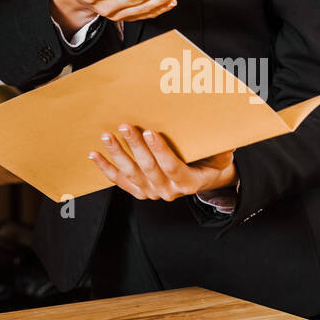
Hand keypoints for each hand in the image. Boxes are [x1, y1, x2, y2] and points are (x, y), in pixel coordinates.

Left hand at [88, 124, 236, 201]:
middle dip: (135, 146)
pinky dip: (106, 168)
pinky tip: (94, 155)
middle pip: (148, 168)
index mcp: (188, 183)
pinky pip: (121, 181)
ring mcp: (152, 193)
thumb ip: (221, 147)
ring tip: (107, 136)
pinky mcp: (141, 191)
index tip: (151, 132)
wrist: (205, 179)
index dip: (161, 151)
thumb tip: (225, 133)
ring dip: (117, 155)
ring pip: (132, 174)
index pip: (172, 167)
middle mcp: (168, 191)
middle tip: (125, 126)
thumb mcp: (221, 154)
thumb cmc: (212, 161)